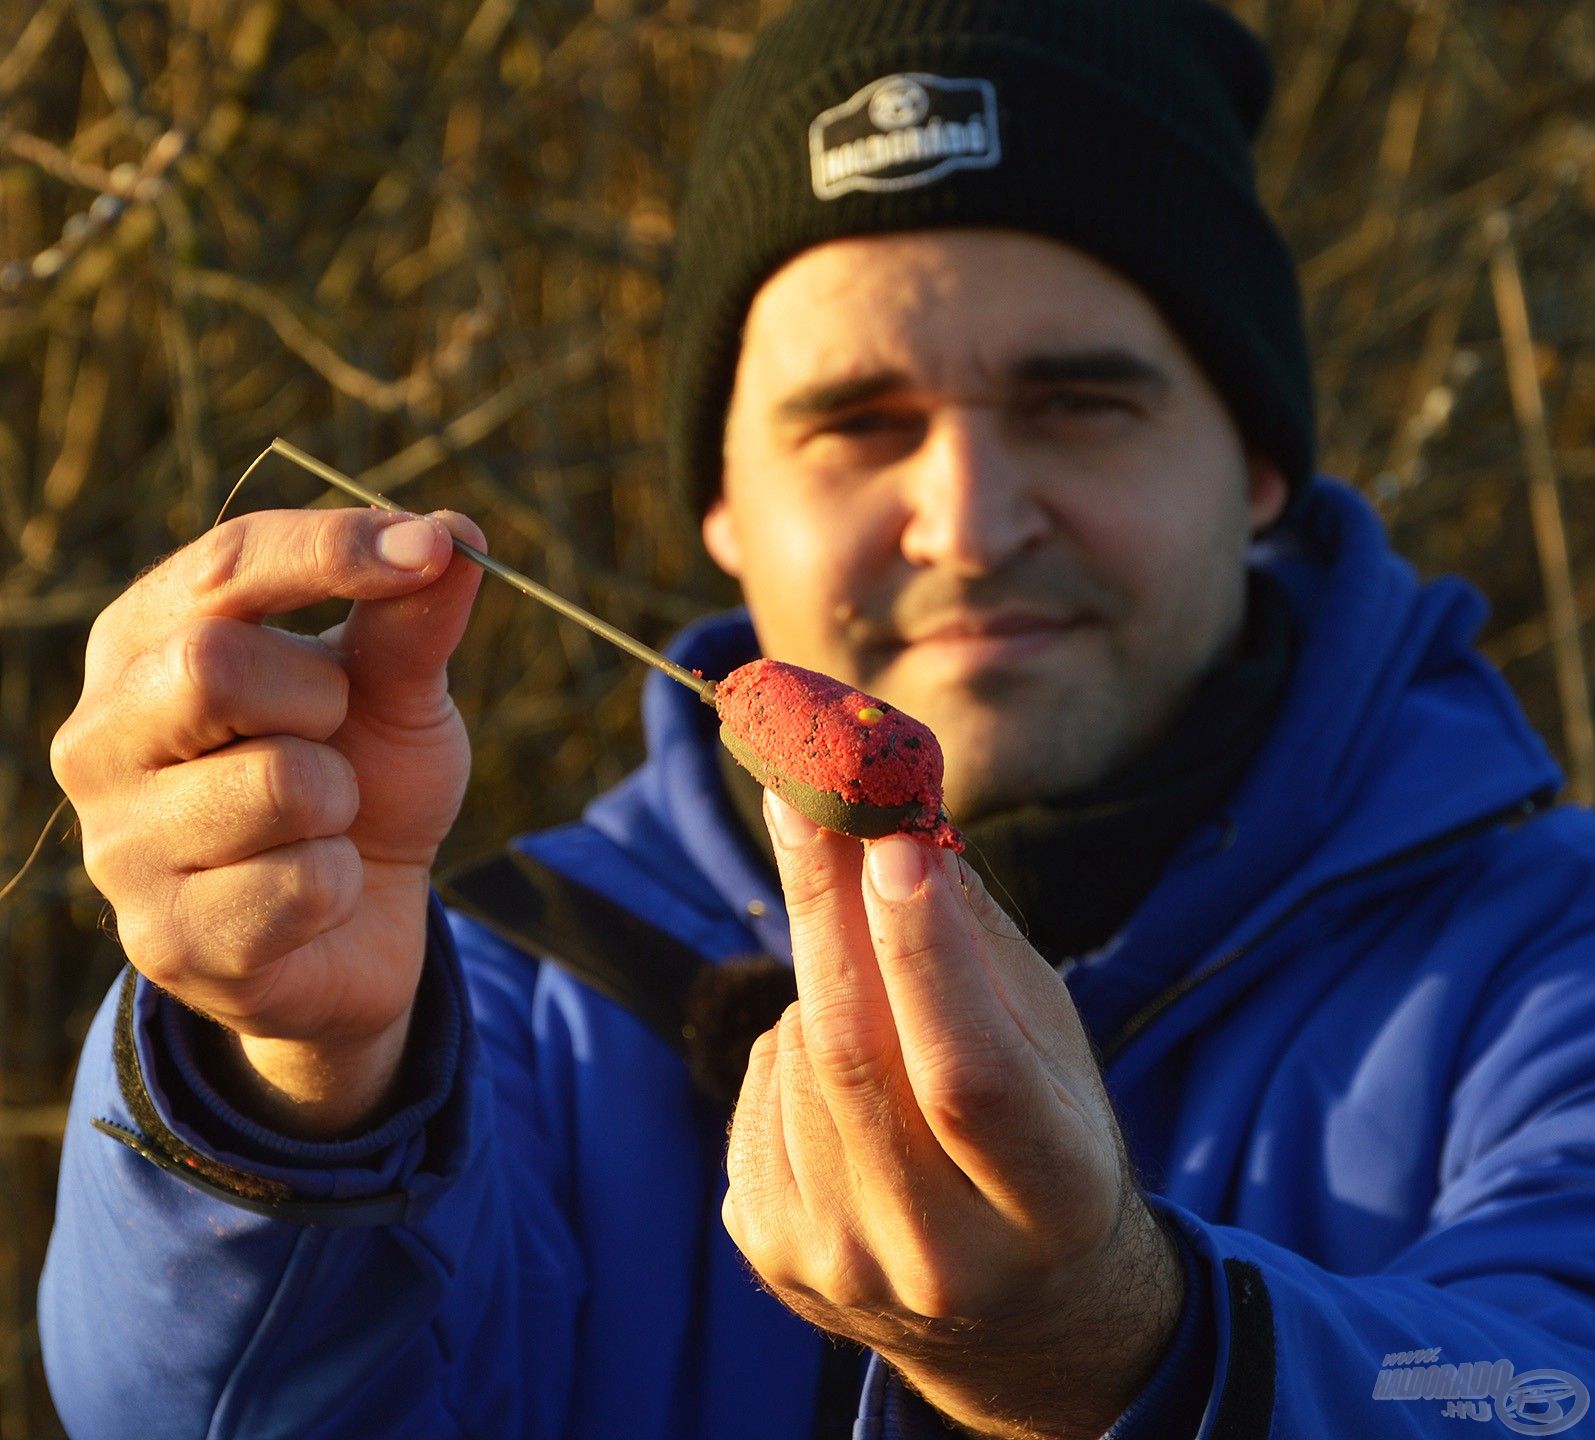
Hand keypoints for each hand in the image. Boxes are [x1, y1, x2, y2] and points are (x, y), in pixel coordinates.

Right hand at [51, 508, 484, 1133]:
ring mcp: (120, 845)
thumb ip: (409, 617)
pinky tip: (316, 893)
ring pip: (279, 784)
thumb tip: (456, 527)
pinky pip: (303, 884)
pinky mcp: (166, 940)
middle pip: (213, 663)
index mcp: (145, 644)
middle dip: (322, 697)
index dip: (333, 549)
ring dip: (342, 802)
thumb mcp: (393, 691)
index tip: (433, 547)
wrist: (361, 921)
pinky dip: (346, 882)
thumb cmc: (361, 778)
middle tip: (334, 731)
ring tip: (322, 821)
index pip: (224, 564)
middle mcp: (102, 736)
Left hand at [722, 792, 1183, 1438]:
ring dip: (828, 986)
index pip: (971, 1072)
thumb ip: (981, 945)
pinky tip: (842, 1072)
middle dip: (825, 909)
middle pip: (853, 1061)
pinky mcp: (769, 1251)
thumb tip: (893, 824)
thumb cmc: (1045, 1139)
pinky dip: (794, 1042)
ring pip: (798, 1056)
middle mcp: (939, 1258)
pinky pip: (760, 1085)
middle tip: (802, 798)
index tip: (888, 839)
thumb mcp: (1054, 1047)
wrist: (1014, 1316)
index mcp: (1048, 1206)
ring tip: (881, 1002)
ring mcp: (839, 1266)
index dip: (926, 952)